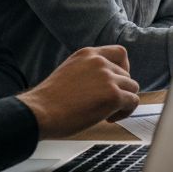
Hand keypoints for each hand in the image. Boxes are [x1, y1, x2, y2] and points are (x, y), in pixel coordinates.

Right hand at [17, 45, 139, 138]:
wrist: (39, 112)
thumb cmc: (49, 100)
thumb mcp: (70, 72)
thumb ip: (89, 72)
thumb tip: (108, 83)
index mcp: (87, 54)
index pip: (120, 53)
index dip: (124, 68)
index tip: (117, 82)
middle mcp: (99, 62)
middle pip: (127, 75)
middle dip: (120, 90)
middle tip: (105, 105)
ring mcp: (107, 78)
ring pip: (132, 88)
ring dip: (123, 101)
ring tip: (107, 113)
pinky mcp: (113, 95)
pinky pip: (133, 102)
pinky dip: (125, 112)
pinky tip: (109, 118)